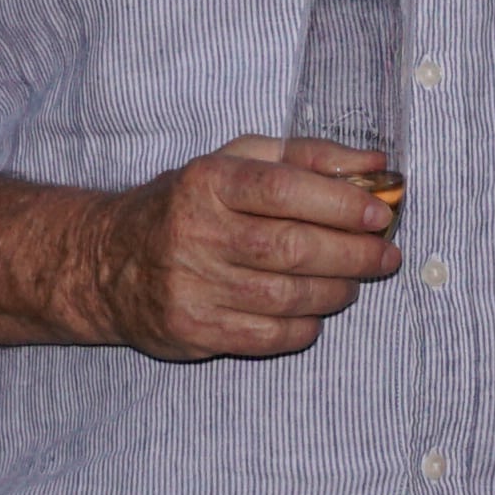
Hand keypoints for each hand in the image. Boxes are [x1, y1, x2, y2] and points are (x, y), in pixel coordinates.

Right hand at [66, 136, 401, 360]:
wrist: (109, 261)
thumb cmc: (191, 204)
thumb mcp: (238, 161)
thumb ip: (309, 158)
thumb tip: (377, 167)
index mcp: (208, 182)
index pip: (284, 190)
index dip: (341, 204)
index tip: (380, 215)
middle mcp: (195, 233)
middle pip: (291, 249)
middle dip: (353, 255)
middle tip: (385, 255)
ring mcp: (190, 286)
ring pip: (286, 296)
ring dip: (337, 291)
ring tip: (354, 282)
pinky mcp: (192, 330)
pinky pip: (269, 336)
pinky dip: (306, 326)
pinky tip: (315, 311)